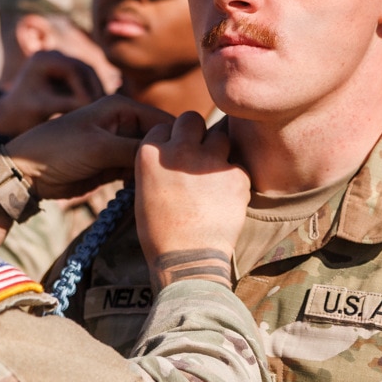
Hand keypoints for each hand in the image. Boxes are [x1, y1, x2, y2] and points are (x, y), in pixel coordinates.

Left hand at [0, 51, 106, 136]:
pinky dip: (93, 92)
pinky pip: (86, 79)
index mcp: (42, 58)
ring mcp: (61, 60)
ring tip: (107, 109)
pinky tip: (101, 108)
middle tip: (107, 108)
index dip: (87, 89)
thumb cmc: (22, 113)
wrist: (11, 114)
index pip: (73, 70)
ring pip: (88, 73)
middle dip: (96, 89)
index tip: (95, 108)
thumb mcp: (42, 108)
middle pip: (84, 68)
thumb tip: (91, 105)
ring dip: (97, 90)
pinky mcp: (67, 70)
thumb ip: (65, 104)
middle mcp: (53, 54)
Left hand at [4, 95, 171, 199]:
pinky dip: (142, 182)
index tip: (190, 164)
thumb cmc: (58, 150)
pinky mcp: (113, 166)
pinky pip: (137, 174)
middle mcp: (124, 123)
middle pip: (160, 142)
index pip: (165, 121)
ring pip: (150, 160)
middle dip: (167, 160)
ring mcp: (119, 146)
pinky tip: (145, 194)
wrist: (27, 173)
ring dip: (155, 174)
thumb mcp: (100, 147)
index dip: (178, 141)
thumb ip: (137, 150)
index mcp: (122, 106)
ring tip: (162, 190)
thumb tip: (172, 155)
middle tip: (176, 183)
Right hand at [135, 113, 247, 288]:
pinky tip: (225, 199)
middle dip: (196, 134)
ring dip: (218, 152)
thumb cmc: (160, 234)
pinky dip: (233, 179)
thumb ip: (159, 164)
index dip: (172, 140)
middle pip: (192, 119)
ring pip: (220, 137)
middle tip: (199, 155)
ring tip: (213, 178)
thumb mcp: (144, 192)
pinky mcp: (235, 175)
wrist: (187, 261)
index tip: (176, 156)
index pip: (164, 126)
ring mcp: (209, 161)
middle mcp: (178, 151)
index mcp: (150, 154)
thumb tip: (175, 149)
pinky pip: (237, 166)